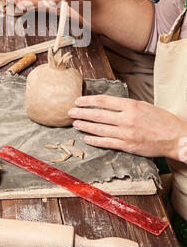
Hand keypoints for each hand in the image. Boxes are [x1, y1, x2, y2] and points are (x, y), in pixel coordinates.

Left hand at [68, 95, 186, 160]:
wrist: (176, 138)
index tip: (78, 101)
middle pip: (98, 115)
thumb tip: (108, 104)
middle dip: (82, 113)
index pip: (103, 101)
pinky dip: (95, 140)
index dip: (88, 101)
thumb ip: (126, 105)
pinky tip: (86, 137)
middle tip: (70, 112)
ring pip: (100, 129)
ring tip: (75, 124)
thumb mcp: (144, 105)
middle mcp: (127, 119)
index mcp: (131, 105)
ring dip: (85, 126)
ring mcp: (127, 134)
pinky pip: (107, 143)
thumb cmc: (161, 120)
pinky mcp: (128, 146)